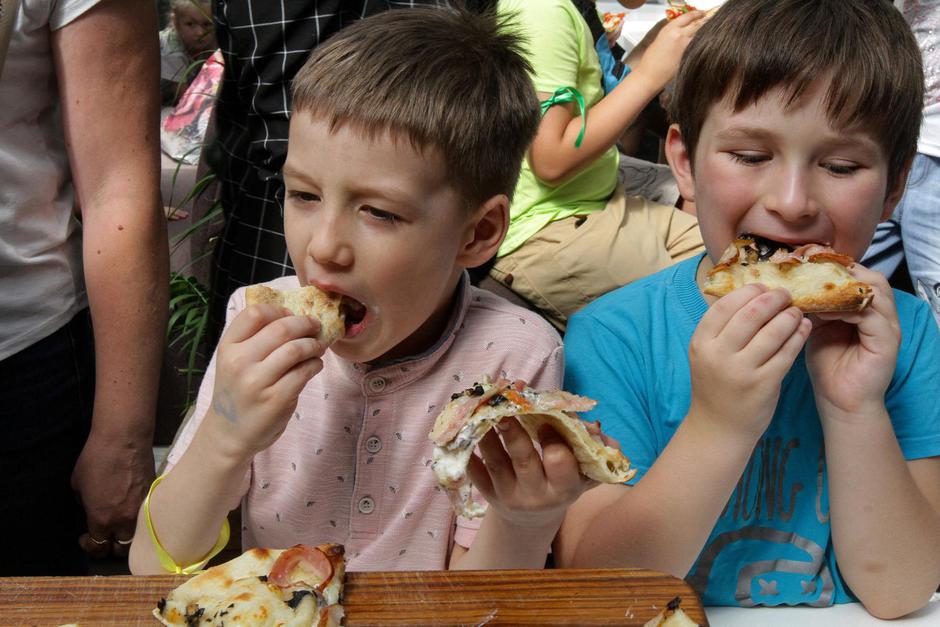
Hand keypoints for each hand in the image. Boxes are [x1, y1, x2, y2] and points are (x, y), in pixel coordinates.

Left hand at [72, 433, 154, 557]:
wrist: (124, 440)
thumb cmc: (96, 459)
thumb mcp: (78, 485)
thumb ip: (86, 504)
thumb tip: (93, 508)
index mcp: (102, 519)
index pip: (99, 546)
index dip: (90, 546)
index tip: (86, 537)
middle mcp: (125, 520)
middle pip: (121, 548)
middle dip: (111, 546)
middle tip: (105, 535)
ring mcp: (143, 509)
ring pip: (138, 536)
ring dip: (128, 535)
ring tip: (121, 526)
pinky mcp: (154, 497)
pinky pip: (148, 517)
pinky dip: (140, 519)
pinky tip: (134, 509)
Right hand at [205, 304, 326, 460]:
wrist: (229, 432)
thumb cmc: (237, 391)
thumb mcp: (234, 361)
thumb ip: (254, 339)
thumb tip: (295, 316)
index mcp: (228, 347)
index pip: (255, 313)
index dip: (279, 310)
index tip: (291, 315)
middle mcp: (240, 362)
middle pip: (281, 328)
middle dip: (305, 324)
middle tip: (314, 326)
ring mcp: (257, 381)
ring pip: (296, 349)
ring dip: (313, 344)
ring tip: (317, 347)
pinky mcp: (276, 399)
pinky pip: (304, 372)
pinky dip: (315, 364)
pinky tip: (314, 365)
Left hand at [467, 419, 594, 528]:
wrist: (532, 519)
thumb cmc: (563, 482)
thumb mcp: (586, 473)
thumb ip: (596, 448)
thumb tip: (594, 426)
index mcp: (564, 487)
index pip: (559, 461)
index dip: (553, 438)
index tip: (546, 419)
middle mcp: (536, 495)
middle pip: (523, 459)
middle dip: (514, 431)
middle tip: (506, 406)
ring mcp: (509, 496)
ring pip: (495, 461)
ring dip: (487, 433)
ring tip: (482, 408)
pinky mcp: (488, 495)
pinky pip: (475, 472)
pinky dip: (467, 452)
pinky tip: (463, 430)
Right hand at [631, 11, 706, 90]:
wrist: (649, 75)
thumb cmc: (651, 60)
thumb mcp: (660, 39)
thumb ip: (673, 32)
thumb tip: (684, 29)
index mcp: (670, 29)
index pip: (689, 16)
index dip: (697, 14)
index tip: (702, 14)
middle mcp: (679, 35)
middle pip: (698, 24)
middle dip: (704, 24)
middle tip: (707, 26)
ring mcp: (686, 46)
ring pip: (701, 36)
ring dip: (703, 36)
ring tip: (703, 40)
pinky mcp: (690, 57)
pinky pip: (700, 48)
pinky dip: (702, 47)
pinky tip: (700, 50)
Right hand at [688, 284, 810, 437]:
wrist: (718, 427)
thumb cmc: (716, 384)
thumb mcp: (707, 354)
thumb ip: (723, 328)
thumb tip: (752, 293)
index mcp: (701, 342)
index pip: (725, 305)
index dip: (747, 291)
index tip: (762, 287)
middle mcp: (718, 355)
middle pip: (751, 313)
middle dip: (773, 298)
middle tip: (785, 295)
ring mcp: (741, 371)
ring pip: (773, 331)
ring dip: (789, 315)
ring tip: (796, 311)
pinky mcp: (764, 384)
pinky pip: (787, 352)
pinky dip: (798, 336)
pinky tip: (803, 328)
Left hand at [806, 265, 899, 417]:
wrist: (839, 401)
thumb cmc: (827, 366)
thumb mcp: (816, 328)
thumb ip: (814, 306)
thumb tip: (794, 285)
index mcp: (865, 309)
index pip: (859, 276)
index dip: (835, 267)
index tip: (807, 264)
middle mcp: (881, 314)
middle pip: (871, 277)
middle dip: (841, 272)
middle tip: (812, 273)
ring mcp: (888, 327)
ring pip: (875, 291)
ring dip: (843, 288)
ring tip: (815, 290)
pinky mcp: (888, 342)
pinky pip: (871, 315)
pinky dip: (847, 310)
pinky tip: (823, 312)